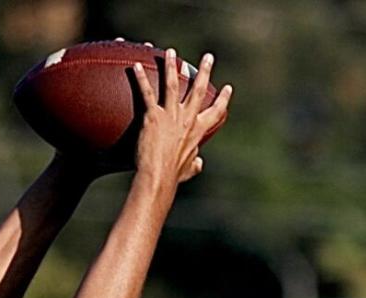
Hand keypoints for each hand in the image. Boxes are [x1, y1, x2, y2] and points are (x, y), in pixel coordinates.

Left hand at [132, 49, 231, 189]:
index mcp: (197, 131)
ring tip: (171, 52)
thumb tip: (199, 164)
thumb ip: (194, 164)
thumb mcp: (188, 170)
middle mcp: (186, 119)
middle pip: (198, 90)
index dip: (223, 100)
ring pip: (173, 84)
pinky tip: (138, 66)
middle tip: (208, 57)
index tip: (227, 88)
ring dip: (172, 66)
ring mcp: (170, 116)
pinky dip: (141, 79)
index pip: (215, 112)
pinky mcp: (153, 117)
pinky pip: (147, 94)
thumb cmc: (172, 177)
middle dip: (204, 72)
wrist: (159, 178)